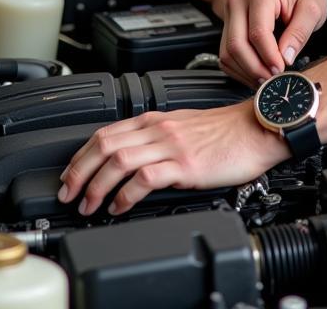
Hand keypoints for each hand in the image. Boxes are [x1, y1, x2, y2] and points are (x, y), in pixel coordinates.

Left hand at [56, 100, 286, 215]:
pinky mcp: (186, 164)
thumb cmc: (226, 132)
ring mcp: (172, 145)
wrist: (257, 129)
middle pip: (104, 144)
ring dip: (97, 185)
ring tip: (89, 205)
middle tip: (69, 194)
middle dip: (79, 171)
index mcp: (156, 119)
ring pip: (119, 160)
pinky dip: (126, 194)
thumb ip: (157, 139)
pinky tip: (120, 207)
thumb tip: (131, 161)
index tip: (70, 175)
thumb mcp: (184, 127)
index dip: (81, 155)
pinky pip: (146, 177)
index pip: (106, 132)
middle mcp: (159, 129)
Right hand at [219, 0, 326, 84]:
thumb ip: (299, 33)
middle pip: (237, 45)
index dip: (269, 57)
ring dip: (246, 72)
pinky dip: (239, 69)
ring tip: (266, 78)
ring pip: (227, 52)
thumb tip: (285, 58)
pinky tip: (256, 72)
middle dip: (255, 69)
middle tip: (273, 80)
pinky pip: (225, 54)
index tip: (282, 70)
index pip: (258, 33)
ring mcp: (229, 10)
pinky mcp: (227, 23)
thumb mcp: (312, 10)